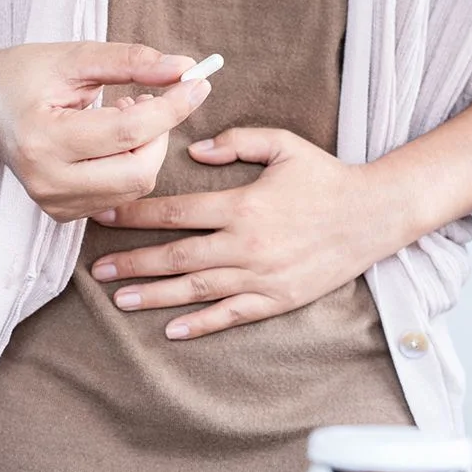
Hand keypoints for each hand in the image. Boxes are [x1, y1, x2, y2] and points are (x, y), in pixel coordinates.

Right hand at [0, 42, 213, 221]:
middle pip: (140, 169)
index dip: (172, 107)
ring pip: (136, 186)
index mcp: (42, 139)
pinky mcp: (62, 214)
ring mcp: (52, 203)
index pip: (128, 131)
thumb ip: (130, 61)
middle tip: (145, 99)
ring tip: (120, 114)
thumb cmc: (24, 76)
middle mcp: (45, 180)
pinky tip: (108, 140)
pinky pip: (121, 195)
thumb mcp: (75, 57)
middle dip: (159, 133)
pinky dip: (130, 165)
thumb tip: (184, 68)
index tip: (198, 82)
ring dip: (146, 148)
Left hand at [89, 128, 419, 338]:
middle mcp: (246, 245)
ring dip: (156, 296)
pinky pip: (232, 315)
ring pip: (197, 289)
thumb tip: (193, 149)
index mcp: (243, 205)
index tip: (106, 217)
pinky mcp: (278, 298)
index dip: (138, 215)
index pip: (177, 212)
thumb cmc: (326, 177)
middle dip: (133, 263)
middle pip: (177, 256)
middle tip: (98, 270)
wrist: (373, 215)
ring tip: (121, 300)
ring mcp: (262, 276)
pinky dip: (202, 324)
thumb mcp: (284, 145)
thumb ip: (237, 141)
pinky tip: (173, 330)